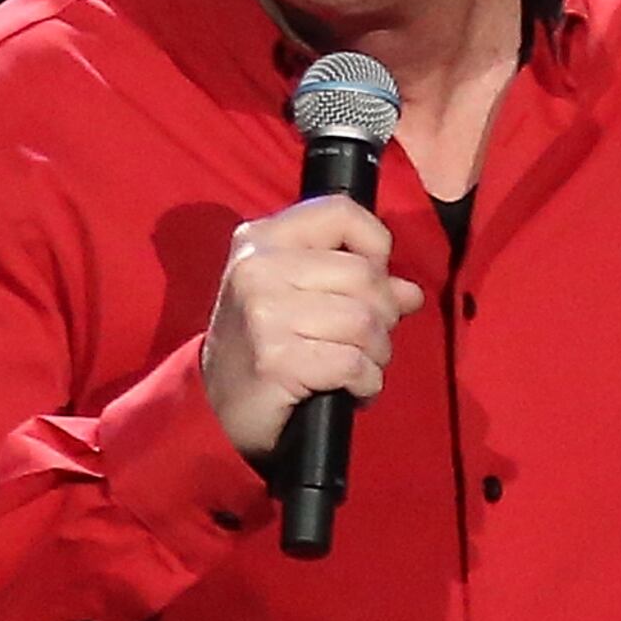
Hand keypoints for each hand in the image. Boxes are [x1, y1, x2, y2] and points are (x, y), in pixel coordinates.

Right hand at [198, 196, 426, 463]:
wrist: (210, 408)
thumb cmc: (259, 345)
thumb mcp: (293, 295)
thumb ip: (351, 281)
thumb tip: (410, 292)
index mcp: (262, 239)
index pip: (341, 212)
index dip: (375, 245)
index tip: (373, 280)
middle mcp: (259, 268)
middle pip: (364, 275)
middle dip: (384, 315)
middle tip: (370, 340)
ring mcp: (264, 314)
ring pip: (363, 321)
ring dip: (377, 353)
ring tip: (361, 366)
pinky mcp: (276, 360)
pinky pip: (353, 363)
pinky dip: (367, 382)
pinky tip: (354, 389)